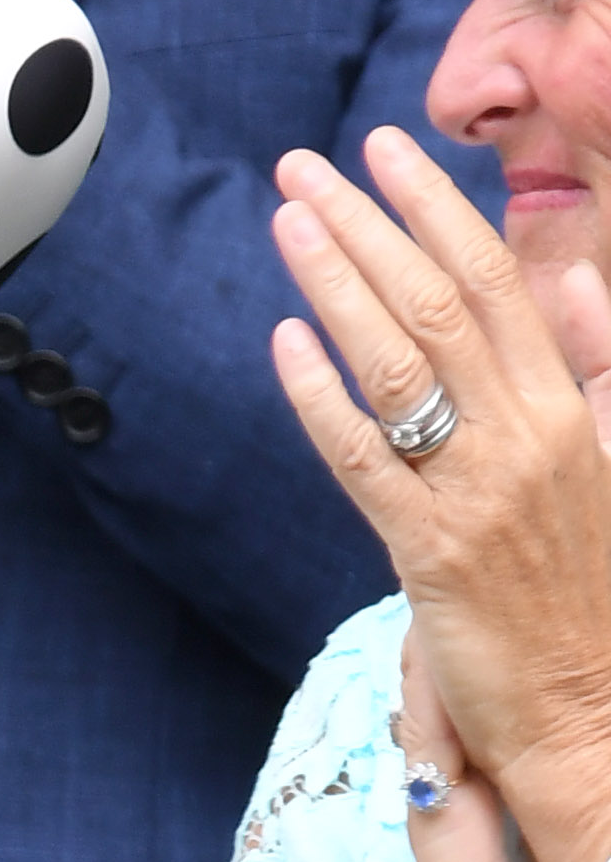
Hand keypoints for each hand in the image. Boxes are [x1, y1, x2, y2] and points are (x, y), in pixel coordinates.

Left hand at [271, 127, 610, 861]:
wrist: (594, 711)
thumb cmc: (592, 592)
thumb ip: (598, 367)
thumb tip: (574, 281)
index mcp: (570, 406)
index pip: (497, 280)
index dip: (436, 207)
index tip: (386, 149)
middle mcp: (526, 435)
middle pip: (438, 302)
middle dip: (366, 222)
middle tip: (303, 165)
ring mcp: (477, 492)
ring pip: (397, 364)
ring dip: (334, 282)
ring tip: (285, 222)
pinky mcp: (430, 554)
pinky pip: (365, 460)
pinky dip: (321, 397)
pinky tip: (283, 344)